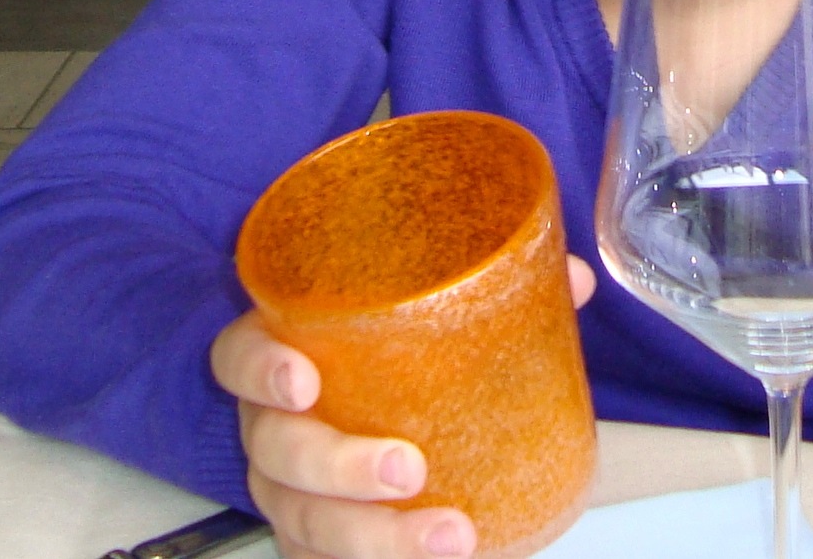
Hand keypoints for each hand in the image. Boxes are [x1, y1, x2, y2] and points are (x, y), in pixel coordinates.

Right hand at [211, 255, 598, 558]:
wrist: (405, 409)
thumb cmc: (406, 350)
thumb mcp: (443, 309)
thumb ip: (503, 286)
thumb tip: (573, 279)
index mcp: (289, 351)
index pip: (239, 357)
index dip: (259, 370)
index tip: (302, 380)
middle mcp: (274, 426)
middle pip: (276, 453)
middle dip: (339, 468)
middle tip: (409, 468)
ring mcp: (290, 490)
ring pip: (305, 523)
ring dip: (375, 538)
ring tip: (452, 536)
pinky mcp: (316, 537)